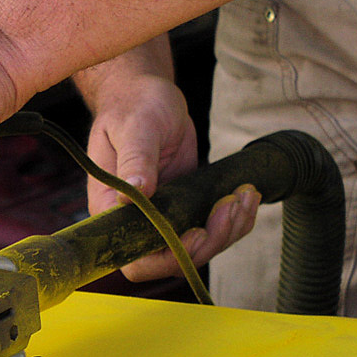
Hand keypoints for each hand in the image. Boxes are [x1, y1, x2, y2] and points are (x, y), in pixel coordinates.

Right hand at [85, 74, 259, 281]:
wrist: (147, 96)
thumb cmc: (133, 107)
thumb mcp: (135, 128)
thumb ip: (135, 160)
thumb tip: (134, 193)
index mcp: (110, 210)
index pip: (133, 258)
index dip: (166, 257)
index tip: (196, 232)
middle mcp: (134, 222)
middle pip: (170, 260)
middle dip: (206, 245)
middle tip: (230, 208)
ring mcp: (161, 217)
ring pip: (195, 249)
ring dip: (227, 231)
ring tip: (245, 196)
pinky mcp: (184, 207)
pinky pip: (209, 229)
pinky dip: (233, 220)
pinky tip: (246, 196)